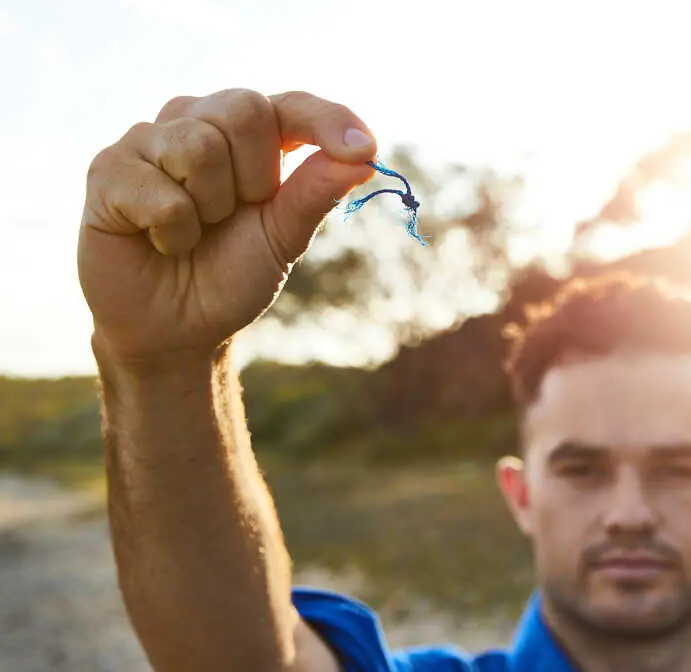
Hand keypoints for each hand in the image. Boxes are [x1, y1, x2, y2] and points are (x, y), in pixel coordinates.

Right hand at [78, 89, 376, 365]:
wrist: (175, 330)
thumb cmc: (229, 278)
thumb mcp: (281, 240)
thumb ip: (313, 195)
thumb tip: (364, 158)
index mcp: (247, 140)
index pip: (291, 106)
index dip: (327, 120)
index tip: (363, 147)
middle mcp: (197, 125)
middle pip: (244, 110)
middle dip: (253, 181)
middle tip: (230, 218)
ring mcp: (149, 143)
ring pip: (198, 146)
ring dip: (208, 210)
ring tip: (193, 233)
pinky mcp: (109, 171)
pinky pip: (158, 190)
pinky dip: (171, 231)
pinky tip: (159, 242)